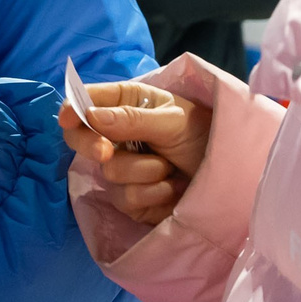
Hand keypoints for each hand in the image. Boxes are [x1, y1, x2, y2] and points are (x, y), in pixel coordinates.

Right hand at [59, 80, 212, 226]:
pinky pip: (126, 198)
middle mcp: (118, 135)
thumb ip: (132, 119)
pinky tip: (172, 187)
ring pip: (108, 172)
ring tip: (170, 167)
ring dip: (144, 171)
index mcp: (126, 103)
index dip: (73, 109)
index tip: (69, 119)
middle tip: (106, 152)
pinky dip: (153, 192)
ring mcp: (122, 167)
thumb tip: (92, 116)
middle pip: (81, 139)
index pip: (87, 102)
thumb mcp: (173, 120)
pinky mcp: (130, 199)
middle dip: (92, 146)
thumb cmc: (204, 135)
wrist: (231, 177)